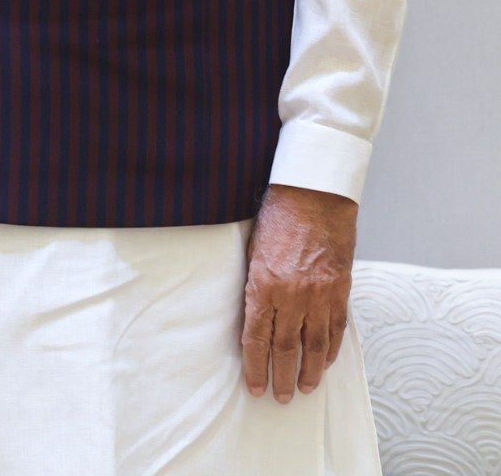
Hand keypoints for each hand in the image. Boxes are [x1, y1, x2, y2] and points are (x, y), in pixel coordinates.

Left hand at [241, 184, 357, 402]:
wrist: (313, 197)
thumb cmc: (277, 218)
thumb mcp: (253, 251)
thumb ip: (256, 286)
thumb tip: (255, 319)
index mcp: (264, 284)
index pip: (257, 337)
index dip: (255, 366)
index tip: (255, 386)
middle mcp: (292, 295)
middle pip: (285, 348)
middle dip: (281, 377)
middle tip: (279, 397)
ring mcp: (319, 295)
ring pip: (314, 346)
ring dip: (309, 372)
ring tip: (304, 388)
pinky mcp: (340, 291)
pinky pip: (335, 329)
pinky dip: (330, 350)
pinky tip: (324, 362)